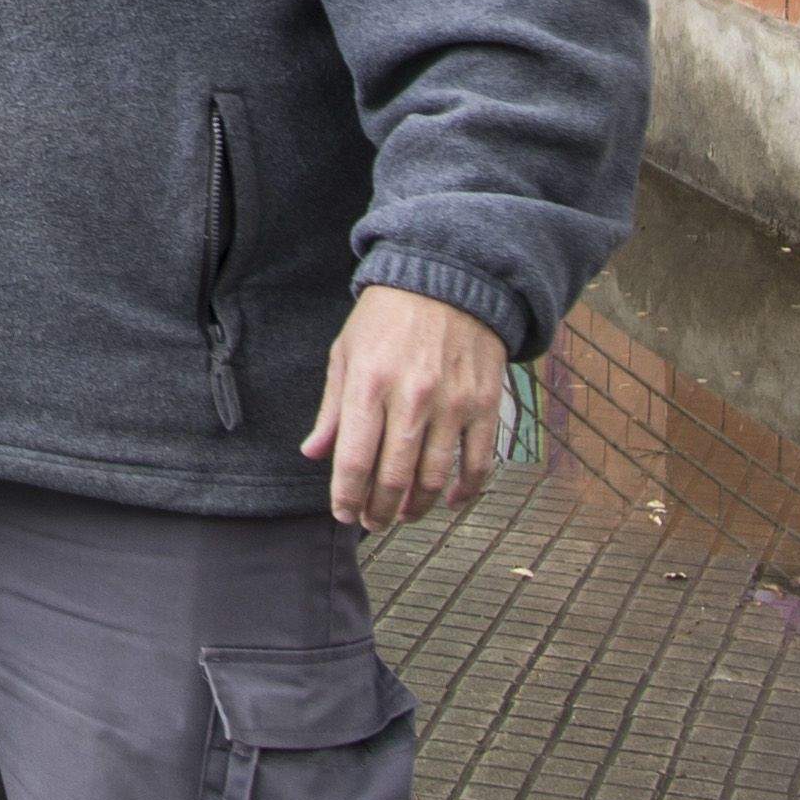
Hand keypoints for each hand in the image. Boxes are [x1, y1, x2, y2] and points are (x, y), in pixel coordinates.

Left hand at [302, 286, 507, 532]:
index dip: (347, 497)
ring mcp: (453, 403)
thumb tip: (313, 454)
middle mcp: (412, 397)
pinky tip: (449, 501)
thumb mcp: (347, 352)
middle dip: (379, 511)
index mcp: (369, 383)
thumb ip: (332, 408)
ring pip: (435, 478)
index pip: (354, 460)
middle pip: (394, 477)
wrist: (449, 277)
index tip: (343, 514)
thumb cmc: (388, 316)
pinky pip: (479, 463)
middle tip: (372, 523)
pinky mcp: (485, 404)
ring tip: (403, 515)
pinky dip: (465, 492)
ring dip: (417, 507)